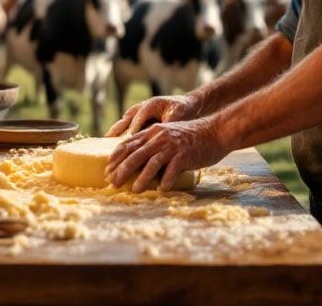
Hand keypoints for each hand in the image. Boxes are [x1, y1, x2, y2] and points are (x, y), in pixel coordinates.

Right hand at [105, 94, 198, 137]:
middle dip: (116, 132)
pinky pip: (125, 129)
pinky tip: (113, 149)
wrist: (184, 105)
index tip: (128, 140)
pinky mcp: (136, 121)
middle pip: (125, 121)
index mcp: (150, 105)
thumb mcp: (177, 114)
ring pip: (122, 125)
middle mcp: (140, 108)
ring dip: (114, 135)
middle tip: (108, 142)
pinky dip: (119, 138)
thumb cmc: (181, 109)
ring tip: (105, 145)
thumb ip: (169, 122)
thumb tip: (163, 131)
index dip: (133, 129)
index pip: (139, 118)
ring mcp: (136, 114)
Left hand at [106, 117, 227, 191]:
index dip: (116, 157)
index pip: (129, 144)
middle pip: (136, 155)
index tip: (107, 169)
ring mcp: (172, 146)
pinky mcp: (185, 155)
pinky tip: (162, 190)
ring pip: (152, 163)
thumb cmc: (190, 137)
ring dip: (142, 178)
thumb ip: (153, 144)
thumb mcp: (167, 136)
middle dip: (122, 170)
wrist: (214, 131)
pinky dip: (166, 180)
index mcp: (153, 132)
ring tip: (134, 190)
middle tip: (113, 183)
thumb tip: (137, 161)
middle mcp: (160, 137)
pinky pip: (173, 170)